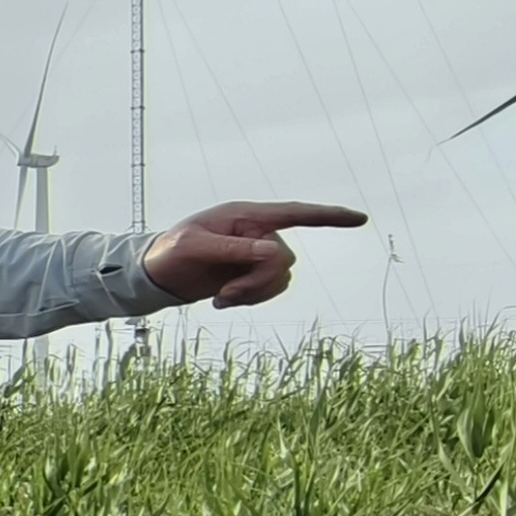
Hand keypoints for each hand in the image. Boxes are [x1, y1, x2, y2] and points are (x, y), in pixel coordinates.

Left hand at [140, 201, 367, 308]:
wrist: (156, 273)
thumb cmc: (170, 251)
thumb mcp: (195, 247)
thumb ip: (234, 249)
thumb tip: (274, 252)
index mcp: (245, 216)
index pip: (295, 213)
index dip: (329, 217)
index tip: (360, 219)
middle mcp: (257, 233)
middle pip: (285, 260)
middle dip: (259, 282)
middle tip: (225, 293)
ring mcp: (255, 255)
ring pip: (281, 279)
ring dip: (254, 294)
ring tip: (221, 298)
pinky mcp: (251, 274)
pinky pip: (270, 290)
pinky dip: (251, 300)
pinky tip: (223, 301)